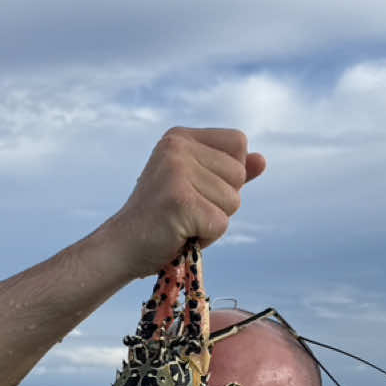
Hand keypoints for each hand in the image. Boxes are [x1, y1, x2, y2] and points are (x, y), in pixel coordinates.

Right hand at [111, 126, 265, 277]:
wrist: (123, 247)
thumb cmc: (162, 218)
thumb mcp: (197, 186)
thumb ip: (228, 171)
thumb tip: (262, 160)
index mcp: (181, 137)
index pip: (238, 142)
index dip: (228, 173)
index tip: (196, 188)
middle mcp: (177, 147)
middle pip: (238, 174)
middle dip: (221, 201)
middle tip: (186, 210)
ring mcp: (177, 172)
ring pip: (233, 201)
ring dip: (213, 221)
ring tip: (182, 222)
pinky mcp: (179, 201)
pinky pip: (221, 223)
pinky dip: (206, 237)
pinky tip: (179, 234)